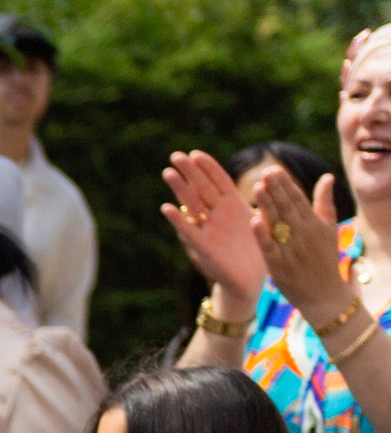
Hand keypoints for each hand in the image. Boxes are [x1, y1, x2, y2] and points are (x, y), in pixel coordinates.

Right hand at [158, 150, 265, 307]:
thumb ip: (261, 203)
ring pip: (193, 205)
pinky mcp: (204, 247)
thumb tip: (265, 182)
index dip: (208, 167)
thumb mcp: (261, 221)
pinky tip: (167, 208)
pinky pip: (189, 231)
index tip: (195, 153)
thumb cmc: (257, 249)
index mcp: (234, 206)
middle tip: (175, 156)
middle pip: (202, 188)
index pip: (219, 181)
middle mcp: (219, 215)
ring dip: (180, 189)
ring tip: (168, 173)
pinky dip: (178, 220)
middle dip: (190, 172)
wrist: (252, 279)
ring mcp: (210, 229)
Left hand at [249, 166, 356, 329]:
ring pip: (278, 225)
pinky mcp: (279, 266)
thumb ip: (324, 202)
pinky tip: (253, 219)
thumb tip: (327, 177)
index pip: (298, 200)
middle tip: (265, 172)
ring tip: (257, 188)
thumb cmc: (324, 258)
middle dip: (276, 190)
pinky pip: (269, 248)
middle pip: (288, 209)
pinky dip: (262, 234)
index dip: (286, 184)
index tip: (273, 169)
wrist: (323, 295)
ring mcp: (291, 250)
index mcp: (315, 224)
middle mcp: (304, 235)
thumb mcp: (328, 229)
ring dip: (268, 206)